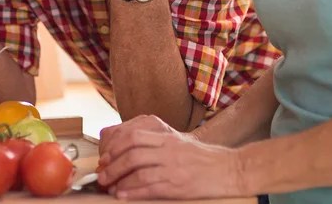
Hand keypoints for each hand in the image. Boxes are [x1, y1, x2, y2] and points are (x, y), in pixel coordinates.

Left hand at [96, 115, 246, 199]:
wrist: (230, 170)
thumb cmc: (204, 159)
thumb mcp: (180, 144)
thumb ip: (158, 144)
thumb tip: (130, 152)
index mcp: (168, 138)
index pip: (134, 136)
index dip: (116, 147)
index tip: (105, 157)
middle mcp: (169, 150)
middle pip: (132, 153)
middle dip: (112, 165)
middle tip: (102, 174)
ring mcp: (173, 168)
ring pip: (138, 170)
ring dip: (119, 179)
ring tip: (109, 186)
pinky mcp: (178, 185)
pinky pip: (150, 187)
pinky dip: (133, 191)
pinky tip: (123, 195)